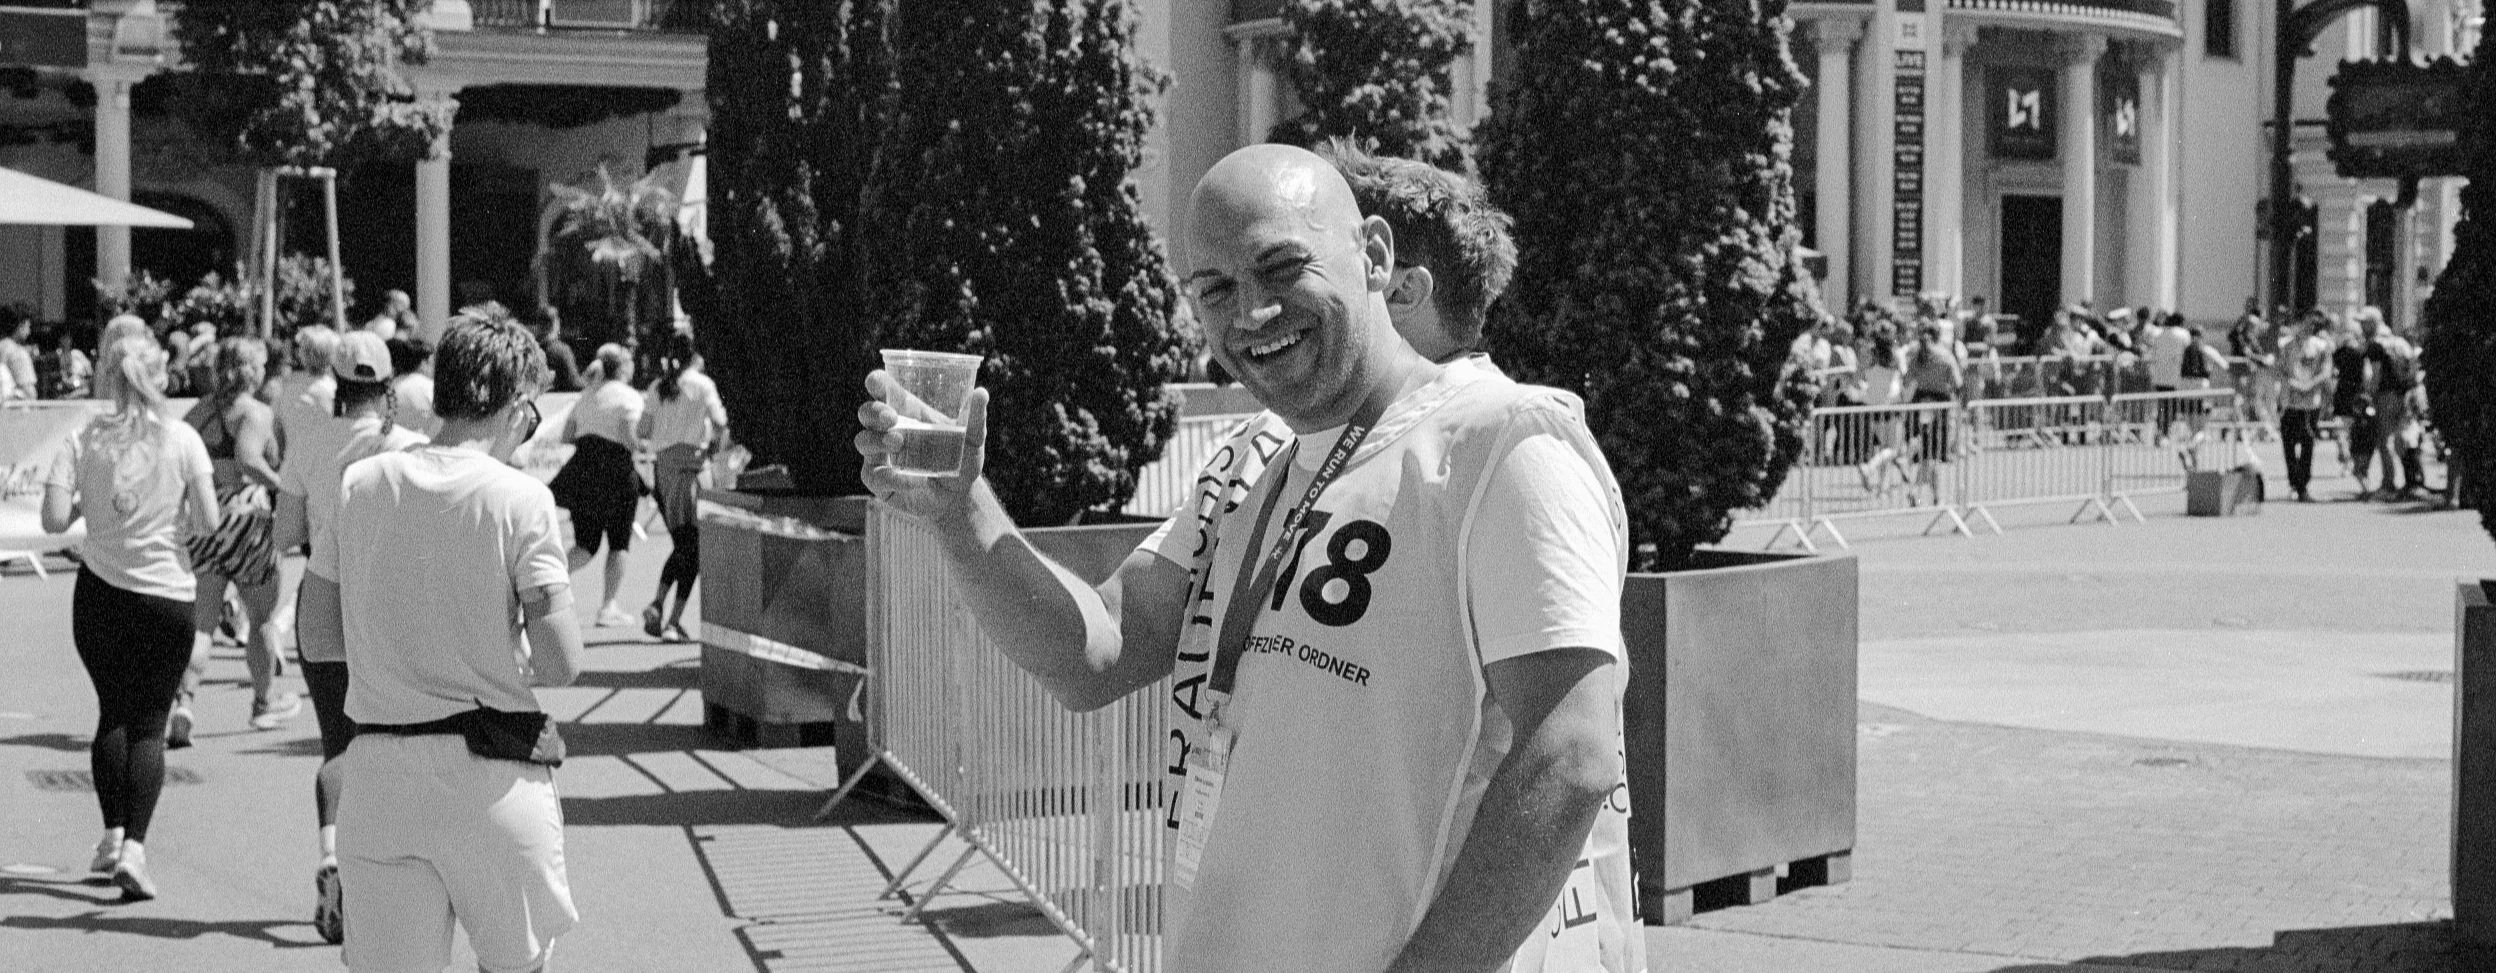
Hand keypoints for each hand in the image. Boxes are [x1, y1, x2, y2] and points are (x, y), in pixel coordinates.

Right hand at [855, 370, 988, 523]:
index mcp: (907, 411)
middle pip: (866, 412)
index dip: (876, 382)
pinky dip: (892, 478)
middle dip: (874, 411)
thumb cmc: (961, 460)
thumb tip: (981, 392)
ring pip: (862, 441)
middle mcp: (888, 429)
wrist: (959, 497)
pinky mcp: (879, 480)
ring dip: (876, 441)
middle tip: (891, 418)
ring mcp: (880, 455)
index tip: (876, 382)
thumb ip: (975, 418)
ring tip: (898, 443)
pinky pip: (874, 475)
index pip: (883, 390)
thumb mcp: (973, 439)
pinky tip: (915, 481)